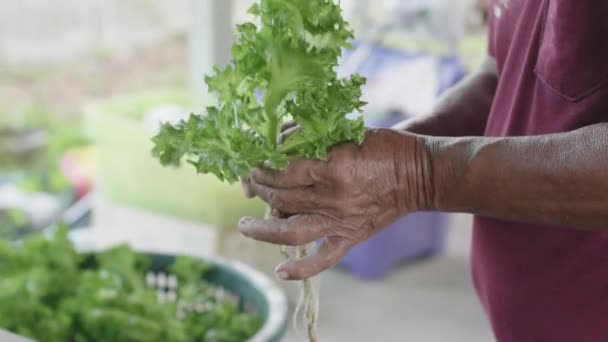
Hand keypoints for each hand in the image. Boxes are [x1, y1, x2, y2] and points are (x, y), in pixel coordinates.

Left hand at [239, 129, 433, 279]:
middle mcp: (334, 198)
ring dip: (263, 230)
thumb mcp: (347, 132)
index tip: (253, 162)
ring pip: (291, 230)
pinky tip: (280, 271)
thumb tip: (277, 143)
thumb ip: (313, 138)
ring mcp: (341, 222)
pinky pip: (323, 259)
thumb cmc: (384, 147)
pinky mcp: (351, 238)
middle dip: (258, 189)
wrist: (419, 175)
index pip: (283, 169)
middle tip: (248, 183)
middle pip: (281, 198)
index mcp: (334, 166)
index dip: (262, 167)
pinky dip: (302, 269)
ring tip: (244, 226)